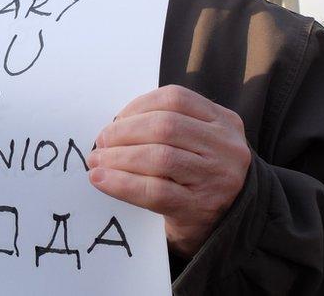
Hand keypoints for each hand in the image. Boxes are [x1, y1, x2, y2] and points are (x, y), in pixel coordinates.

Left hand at [88, 85, 250, 257]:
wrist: (226, 223)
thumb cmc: (198, 176)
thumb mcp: (196, 142)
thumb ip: (165, 126)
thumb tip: (112, 126)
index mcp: (224, 122)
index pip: (175, 98)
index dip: (138, 105)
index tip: (115, 119)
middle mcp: (226, 147)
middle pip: (164, 126)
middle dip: (123, 132)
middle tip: (100, 143)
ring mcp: (216, 178)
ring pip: (159, 157)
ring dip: (118, 157)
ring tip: (97, 162)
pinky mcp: (201, 208)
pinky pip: (155, 191)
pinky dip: (121, 183)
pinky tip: (102, 179)